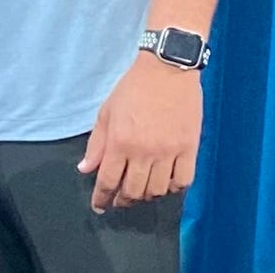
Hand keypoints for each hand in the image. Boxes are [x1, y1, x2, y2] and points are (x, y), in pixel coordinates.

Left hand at [77, 54, 202, 211]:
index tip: (100, 206)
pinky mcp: (189, 149)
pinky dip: (173, 188)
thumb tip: (85, 169)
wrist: (167, 68)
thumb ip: (97, 143)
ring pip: (157, 191)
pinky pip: (182, 181)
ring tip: (142, 191)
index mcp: (120, 141)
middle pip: (133, 191)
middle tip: (120, 199)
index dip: (102, 197)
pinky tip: (166, 183)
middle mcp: (144, 151)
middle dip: (123, 199)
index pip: (108, 180)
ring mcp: (169, 152)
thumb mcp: (107, 111)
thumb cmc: (133, 87)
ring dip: (147, 195)